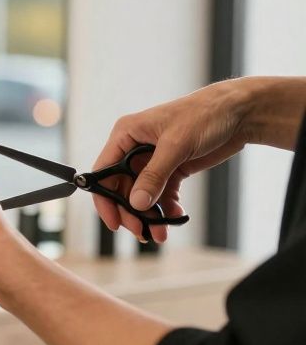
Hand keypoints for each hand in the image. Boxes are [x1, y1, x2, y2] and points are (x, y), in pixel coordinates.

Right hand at [92, 81, 248, 242]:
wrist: (240, 112)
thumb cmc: (204, 114)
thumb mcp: (175, 145)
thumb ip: (154, 175)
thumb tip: (136, 203)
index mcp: (126, 135)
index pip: (104, 172)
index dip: (105, 199)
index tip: (114, 222)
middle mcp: (135, 148)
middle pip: (122, 188)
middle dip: (131, 212)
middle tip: (141, 231)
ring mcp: (153, 160)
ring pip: (142, 195)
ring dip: (149, 215)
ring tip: (159, 233)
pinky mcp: (172, 168)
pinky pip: (163, 194)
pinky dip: (167, 208)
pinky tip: (174, 218)